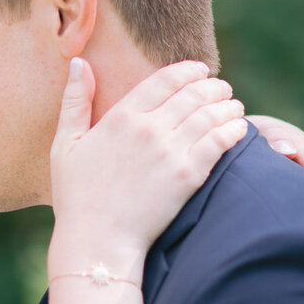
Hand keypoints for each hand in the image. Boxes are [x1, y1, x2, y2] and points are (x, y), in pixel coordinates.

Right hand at [49, 59, 247, 273]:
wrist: (98, 241)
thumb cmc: (77, 197)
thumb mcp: (65, 145)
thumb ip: (74, 102)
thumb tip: (79, 62)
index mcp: (121, 117)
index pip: (165, 79)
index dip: (188, 71)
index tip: (200, 71)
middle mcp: (149, 128)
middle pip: (193, 94)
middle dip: (213, 87)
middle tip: (222, 89)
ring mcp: (171, 151)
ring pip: (211, 114)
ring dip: (228, 106)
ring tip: (234, 107)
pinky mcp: (188, 175)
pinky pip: (220, 142)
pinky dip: (233, 131)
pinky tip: (238, 129)